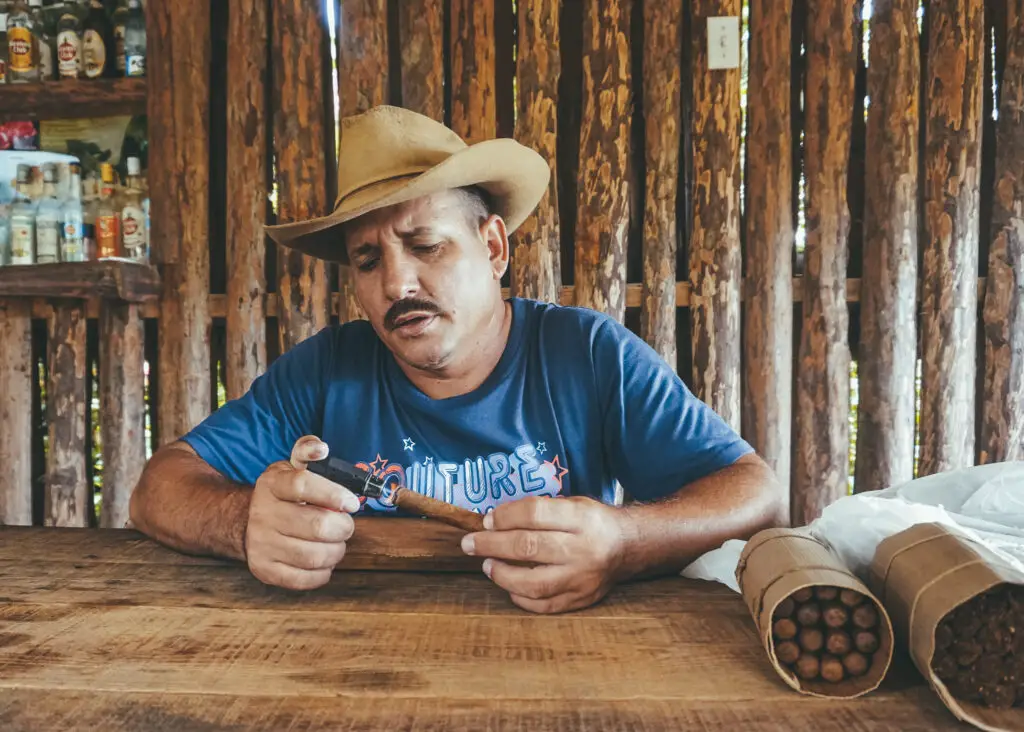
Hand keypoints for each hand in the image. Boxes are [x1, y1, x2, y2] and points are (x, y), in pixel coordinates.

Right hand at [245, 435, 360, 590]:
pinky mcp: (264, 569)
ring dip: (336, 551)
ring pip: (314, 556)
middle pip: (316, 526)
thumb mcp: (290, 468)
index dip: (333, 494)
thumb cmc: (282, 495)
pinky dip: (322, 573)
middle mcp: (263, 514)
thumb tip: (320, 448)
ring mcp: (261, 544)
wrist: (244, 522)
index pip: (303, 485)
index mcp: (272, 484)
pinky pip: (303, 579)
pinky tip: (323, 561)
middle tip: (345, 525)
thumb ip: (307, 452)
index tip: (351, 503)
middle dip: (343, 528)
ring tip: (336, 543)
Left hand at [461, 496, 631, 613]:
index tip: (486, 520)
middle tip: (469, 543)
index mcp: (582, 518)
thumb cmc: (592, 522)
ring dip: (503, 575)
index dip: (505, 516)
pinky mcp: (582, 600)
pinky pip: (545, 605)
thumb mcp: (572, 503)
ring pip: (534, 583)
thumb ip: (538, 510)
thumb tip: (494, 522)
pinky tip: (509, 586)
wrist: (628, 546)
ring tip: (487, 565)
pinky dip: (521, 598)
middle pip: (529, 547)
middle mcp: (584, 549)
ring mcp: (583, 579)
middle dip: (492, 545)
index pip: (535, 513)